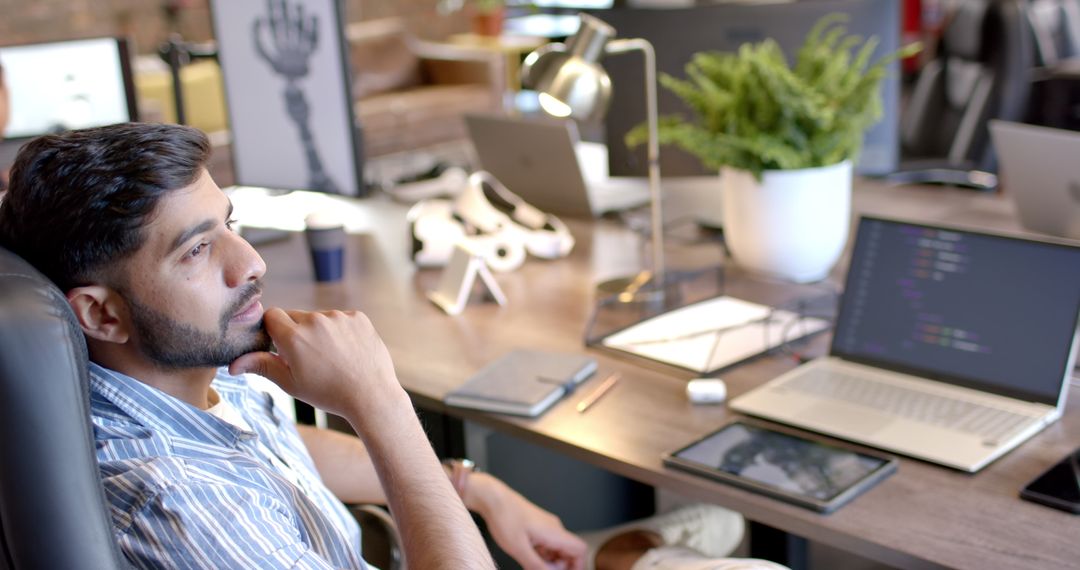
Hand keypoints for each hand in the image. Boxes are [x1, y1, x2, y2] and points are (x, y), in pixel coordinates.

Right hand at [229, 308, 408, 422]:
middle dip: (296, 332)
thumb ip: (262, 366)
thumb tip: (232, 365)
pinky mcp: (358, 317)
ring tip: (331, 358)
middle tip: (308, 358)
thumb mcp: (290, 383)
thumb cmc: (328, 393)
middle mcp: (315, 321)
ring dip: (319, 332)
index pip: (272, 315)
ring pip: (319, 318)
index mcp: (294, 337)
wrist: (371, 395)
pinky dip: (340, 331)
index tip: (280, 346)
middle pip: (295, 316)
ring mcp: (339, 317)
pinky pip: (340, 318)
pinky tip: (347, 352)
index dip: (273, 330)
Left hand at [468, 474, 586, 569]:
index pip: (580, 550)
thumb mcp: (518, 548)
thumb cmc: (504, 517)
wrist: (493, 498)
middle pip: (570, 552)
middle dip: (561, 566)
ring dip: (551, 562)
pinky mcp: (538, 526)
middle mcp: (554, 528)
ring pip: (558, 549)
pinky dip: (543, 554)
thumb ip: (536, 565)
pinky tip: (528, 556)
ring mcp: (547, 527)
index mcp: (554, 532)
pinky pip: (548, 544)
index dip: (578, 566)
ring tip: (532, 565)